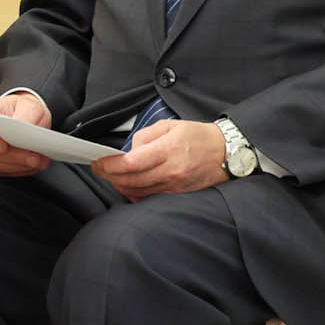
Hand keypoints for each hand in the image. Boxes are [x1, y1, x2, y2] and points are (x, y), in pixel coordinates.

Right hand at [0, 92, 53, 177]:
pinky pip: (1, 171)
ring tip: (38, 162)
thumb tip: (23, 127)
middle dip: (13, 157)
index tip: (3, 147)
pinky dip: (18, 170)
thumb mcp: (31, 106)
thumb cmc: (25, 111)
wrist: (27, 119)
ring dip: (17, 165)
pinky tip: (32, 166)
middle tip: (34, 158)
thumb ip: (27, 115)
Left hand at [93, 119, 229, 199]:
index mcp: (169, 149)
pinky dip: (134, 194)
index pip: (131, 163)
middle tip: (99, 170)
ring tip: (111, 177)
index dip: (110, 165)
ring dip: (120, 186)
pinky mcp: (178, 194)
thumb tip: (128, 151)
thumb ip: (145, 136)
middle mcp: (172, 170)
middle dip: (110, 176)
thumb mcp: (170, 126)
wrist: (227, 153)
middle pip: (131, 180)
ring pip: (138, 191)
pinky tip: (127, 187)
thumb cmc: (198, 137)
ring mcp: (175, 185)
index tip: (98, 162)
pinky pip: (150, 198)